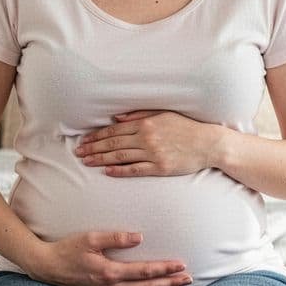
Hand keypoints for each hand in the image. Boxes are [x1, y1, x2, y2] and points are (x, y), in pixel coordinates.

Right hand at [26, 231, 192, 285]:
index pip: (144, 272)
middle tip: (189, 279)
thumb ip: (115, 237)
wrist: (47, 268)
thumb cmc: (68, 249)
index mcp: (109, 271)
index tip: (181, 265)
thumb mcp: (89, 238)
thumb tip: (139, 237)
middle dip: (170, 283)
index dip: (164, 269)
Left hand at [74, 110, 221, 176]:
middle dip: (93, 148)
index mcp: (146, 123)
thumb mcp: (163, 114)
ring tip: (87, 162)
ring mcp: (153, 153)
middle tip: (78, 152)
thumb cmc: (186, 127)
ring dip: (101, 159)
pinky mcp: (159, 167)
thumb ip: (140, 114)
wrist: (208, 143)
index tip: (84, 140)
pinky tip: (107, 171)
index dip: (97, 135)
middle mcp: (146, 137)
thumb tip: (117, 117)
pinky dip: (120, 170)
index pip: (115, 129)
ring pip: (120, 156)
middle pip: (113, 142)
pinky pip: (135, 169)